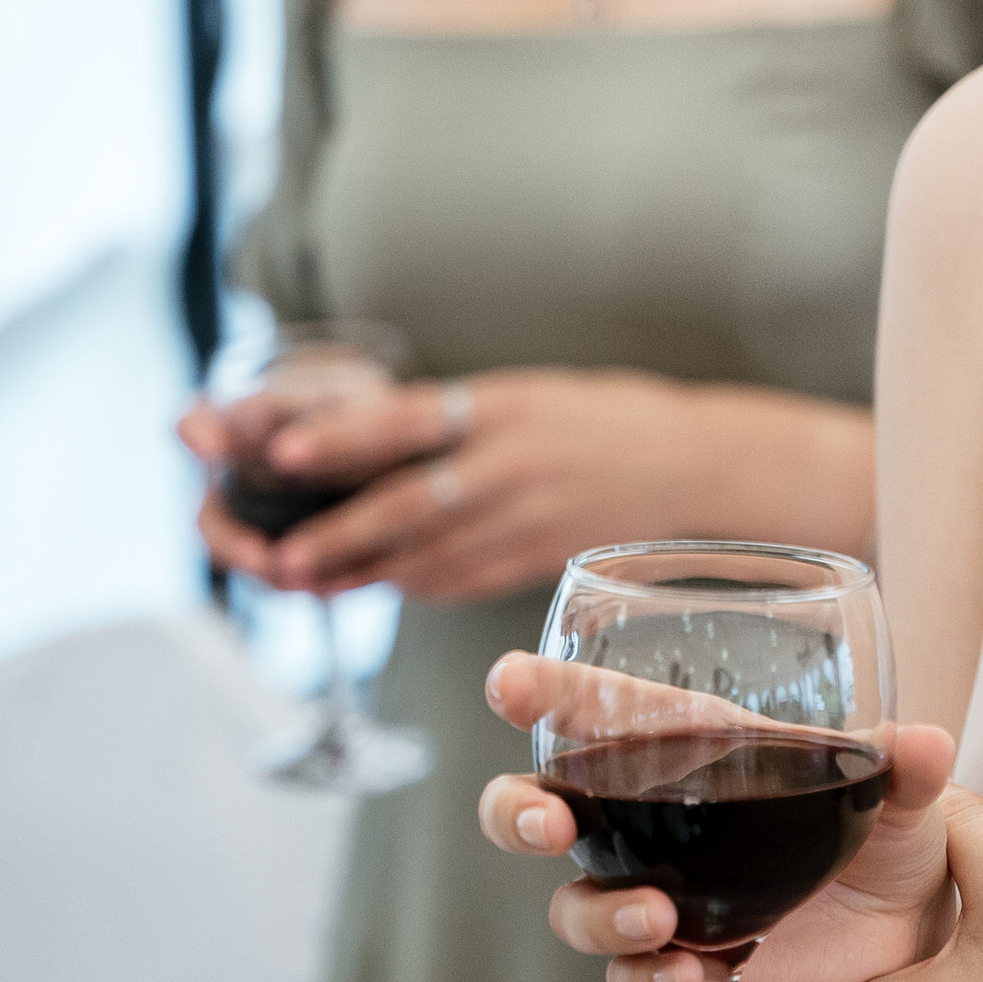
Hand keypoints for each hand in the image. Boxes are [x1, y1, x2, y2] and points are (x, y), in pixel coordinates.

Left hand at [179, 368, 704, 605]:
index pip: (406, 421)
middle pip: (408, 504)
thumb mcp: (534, 395)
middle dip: (339, 535)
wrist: (700, 467)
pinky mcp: (543, 561)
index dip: (341, 439)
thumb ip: (464, 416)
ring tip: (314, 581)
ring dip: (367, 573)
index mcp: (505, 407)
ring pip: (430, 555)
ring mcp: (530, 519)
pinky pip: (467, 581)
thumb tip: (382, 436)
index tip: (284, 454)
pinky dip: (421, 585)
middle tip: (283, 556)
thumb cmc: (612, 420)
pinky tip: (389, 586)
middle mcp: (513, 464)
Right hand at [478, 651, 962, 981]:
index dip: (546, 694)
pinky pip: (634, 981)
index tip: (508, 684)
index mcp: (693, 751)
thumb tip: (923, 742)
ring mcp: (656, 898)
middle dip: (520, 814)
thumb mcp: (902, 800)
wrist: (907, 943)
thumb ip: (904, 768)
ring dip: (600, 915)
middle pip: (539, 810)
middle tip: (549, 824)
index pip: (600, 710)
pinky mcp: (679, 966)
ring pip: (576, 908)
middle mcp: (653, 824)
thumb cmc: (889, 843)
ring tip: (657, 921)